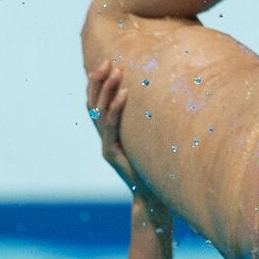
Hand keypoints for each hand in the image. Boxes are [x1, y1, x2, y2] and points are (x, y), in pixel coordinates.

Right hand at [86, 61, 167, 218]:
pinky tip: (125, 94)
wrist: (152, 197)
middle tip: (108, 62)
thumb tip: (165, 97)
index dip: (97, 83)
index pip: (96, 103)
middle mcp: (104, 137)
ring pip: (100, 113)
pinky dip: (117, 109)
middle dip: (99, 81)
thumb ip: (147, 123)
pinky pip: (112, 128)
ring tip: (116, 71)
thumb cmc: (156, 166)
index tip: (106, 62)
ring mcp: (106, 146)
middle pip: (94, 104)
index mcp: (110, 133)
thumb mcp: (149, 140)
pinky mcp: (112, 154)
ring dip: (107, 90)